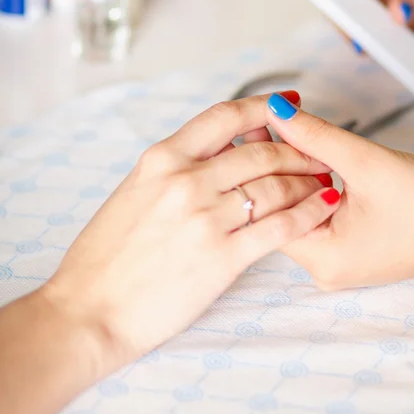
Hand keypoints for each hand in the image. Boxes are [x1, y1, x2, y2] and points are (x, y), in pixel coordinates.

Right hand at [39, 94, 340, 373]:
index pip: (225, 116)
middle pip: (260, 151)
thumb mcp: (134, 191)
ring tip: (323, 181)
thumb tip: (217, 151)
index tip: (288, 103)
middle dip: (297, 150)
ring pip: (276, 186)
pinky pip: (280, 226)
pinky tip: (324, 206)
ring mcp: (205, 217)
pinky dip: (309, 212)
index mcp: (162, 158)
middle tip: (316, 154)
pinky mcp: (223, 256)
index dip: (264, 106)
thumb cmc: (105, 255)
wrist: (89, 310)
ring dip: (307, 181)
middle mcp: (186, 180)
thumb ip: (176, 168)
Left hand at [265, 93, 413, 291]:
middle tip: (267, 122)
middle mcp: (322, 267)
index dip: (260, 165)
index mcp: (322, 257)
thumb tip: (275, 110)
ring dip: (294, 172)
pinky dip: (312, 185)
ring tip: (286, 133)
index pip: (268, 210)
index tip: (254, 126)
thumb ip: (316, 135)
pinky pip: (315, 214)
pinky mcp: (346, 248)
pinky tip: (311, 156)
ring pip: (297, 209)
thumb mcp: (367, 161)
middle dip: (275, 165)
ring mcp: (334, 260)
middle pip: (279, 210)